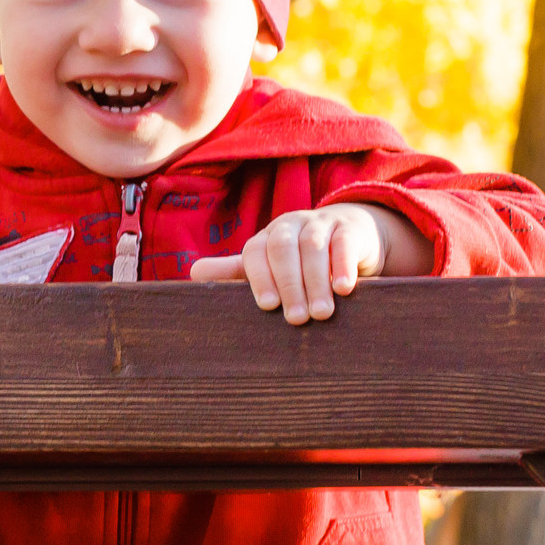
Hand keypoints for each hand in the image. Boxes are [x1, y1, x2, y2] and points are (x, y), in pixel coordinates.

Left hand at [188, 203, 427, 322]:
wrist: (350, 235)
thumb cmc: (300, 261)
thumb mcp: (270, 266)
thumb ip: (236, 272)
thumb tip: (194, 273)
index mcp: (265, 238)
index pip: (255, 252)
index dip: (259, 278)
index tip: (267, 307)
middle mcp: (289, 226)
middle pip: (282, 249)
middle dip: (289, 284)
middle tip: (297, 320)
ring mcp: (320, 224)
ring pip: (313, 247)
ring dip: (316, 282)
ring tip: (321, 314)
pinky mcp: (350, 228)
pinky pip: (344, 242)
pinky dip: (343, 265)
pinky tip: (344, 289)